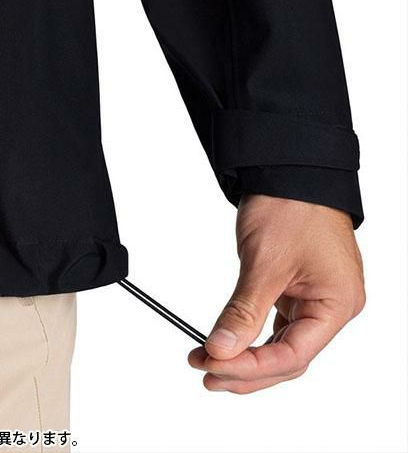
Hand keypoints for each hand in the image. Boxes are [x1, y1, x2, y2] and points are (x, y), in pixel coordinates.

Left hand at [188, 193, 364, 393]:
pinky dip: (251, 334)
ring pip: (280, 343)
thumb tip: (221, 349)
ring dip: (245, 355)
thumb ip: (244, 311)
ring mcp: (314, 297)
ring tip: (208, 361)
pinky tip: (228, 342)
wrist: (288, 170)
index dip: (252, 367)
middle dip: (245, 368)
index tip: (214, 366)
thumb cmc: (291, 206)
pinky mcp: (297, 288)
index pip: (294, 354)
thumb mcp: (264, 263)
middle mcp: (331, 306)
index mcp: (337, 303)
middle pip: (288, 357)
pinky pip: (276, 323)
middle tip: (206, 372)